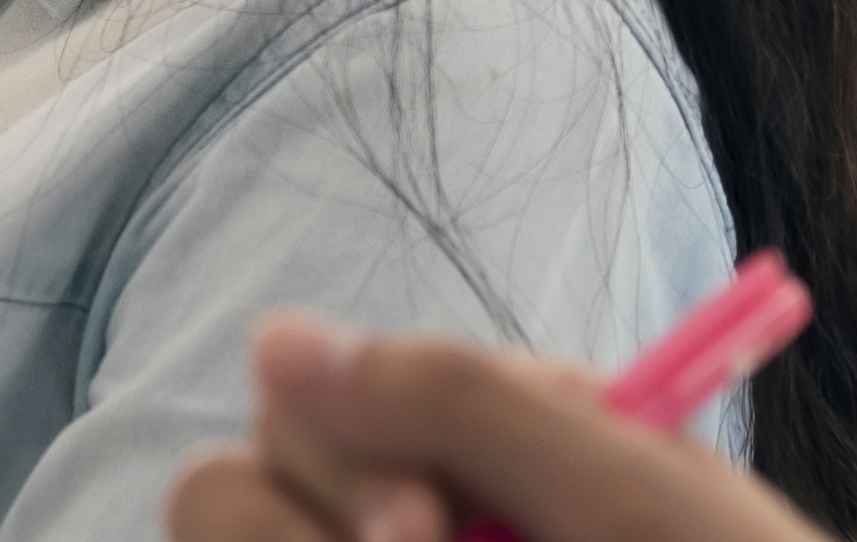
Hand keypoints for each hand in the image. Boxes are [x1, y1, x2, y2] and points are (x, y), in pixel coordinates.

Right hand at [164, 314, 834, 541]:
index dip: (352, 451)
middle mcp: (414, 530)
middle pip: (237, 484)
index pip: (322, 397)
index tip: (429, 526)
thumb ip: (462, 405)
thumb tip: (271, 335)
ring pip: (222, 541)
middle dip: (322, 519)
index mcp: (488, 461)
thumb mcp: (633, 505)